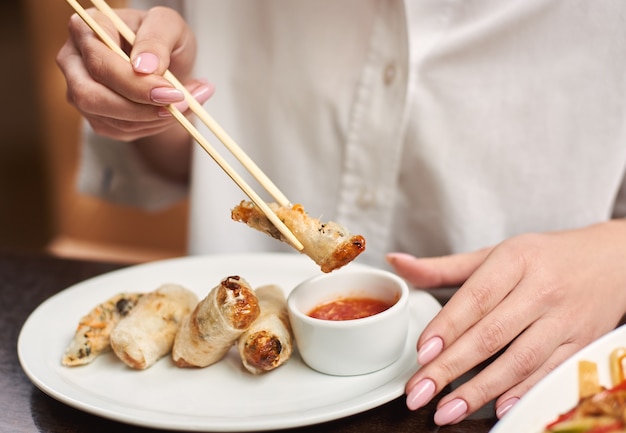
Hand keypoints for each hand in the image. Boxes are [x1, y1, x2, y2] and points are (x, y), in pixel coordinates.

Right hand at [56, 6, 213, 179]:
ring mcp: (80, 91)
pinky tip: (174, 110)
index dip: (134, 83)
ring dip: (157, 117)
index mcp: (84, 29)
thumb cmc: (162, 37)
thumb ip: (156, 37)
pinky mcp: (97, 116)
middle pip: (93, 97)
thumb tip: (144, 67)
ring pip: (113, 119)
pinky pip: (124, 130)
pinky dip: (156, 124)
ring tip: (189, 102)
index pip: (99, 63)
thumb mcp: (168, 24)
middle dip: (142, 108)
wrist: (166, 62)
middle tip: (181, 104)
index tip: (171, 91)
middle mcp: (74, 61)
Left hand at [387, 219, 625, 424]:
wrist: (613, 259)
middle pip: (491, 334)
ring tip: (446, 410)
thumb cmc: (543, 256)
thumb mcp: (494, 253)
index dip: (447, 327)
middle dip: (450, 368)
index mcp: (515, 260)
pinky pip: (550, 372)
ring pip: (519, 360)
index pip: (475, 297)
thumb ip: (442, 266)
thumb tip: (396, 262)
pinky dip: (522, 392)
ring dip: (480, 390)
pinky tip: (497, 408)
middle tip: (418, 392)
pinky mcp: (582, 342)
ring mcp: (564, 319)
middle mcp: (541, 289)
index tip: (421, 353)